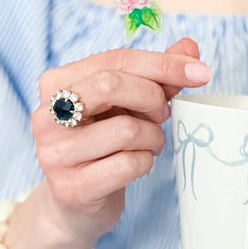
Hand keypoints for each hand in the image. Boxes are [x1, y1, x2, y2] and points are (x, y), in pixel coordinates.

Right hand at [30, 37, 209, 246]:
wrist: (78, 202)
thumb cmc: (106, 143)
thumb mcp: (128, 103)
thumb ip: (157, 75)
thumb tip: (190, 46)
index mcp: (57, 83)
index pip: (116, 59)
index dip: (163, 64)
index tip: (200, 72)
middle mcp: (46, 115)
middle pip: (111, 85)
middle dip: (153, 97)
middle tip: (164, 113)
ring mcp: (54, 153)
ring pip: (126, 129)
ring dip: (153, 137)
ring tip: (150, 143)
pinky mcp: (71, 188)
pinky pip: (128, 165)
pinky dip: (145, 163)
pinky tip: (137, 164)